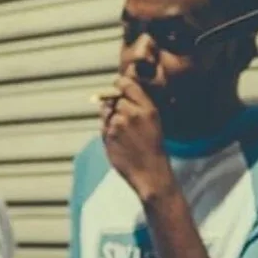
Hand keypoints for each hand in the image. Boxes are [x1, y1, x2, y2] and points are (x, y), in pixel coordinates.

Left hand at [100, 77, 173, 201]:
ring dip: (111, 118)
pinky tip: (119, 141)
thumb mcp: (154, 121)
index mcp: (147, 108)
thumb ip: (139, 104)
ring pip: (106, 112)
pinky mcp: (108, 136)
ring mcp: (118, 125)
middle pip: (114, 99)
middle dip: (116, 106)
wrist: (150, 173)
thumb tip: (119, 92)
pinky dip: (108, 131)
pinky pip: (103, 126)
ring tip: (123, 133)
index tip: (118, 86)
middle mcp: (132, 113)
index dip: (119, 84)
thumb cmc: (153, 148)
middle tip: (125, 120)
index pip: (125, 83)